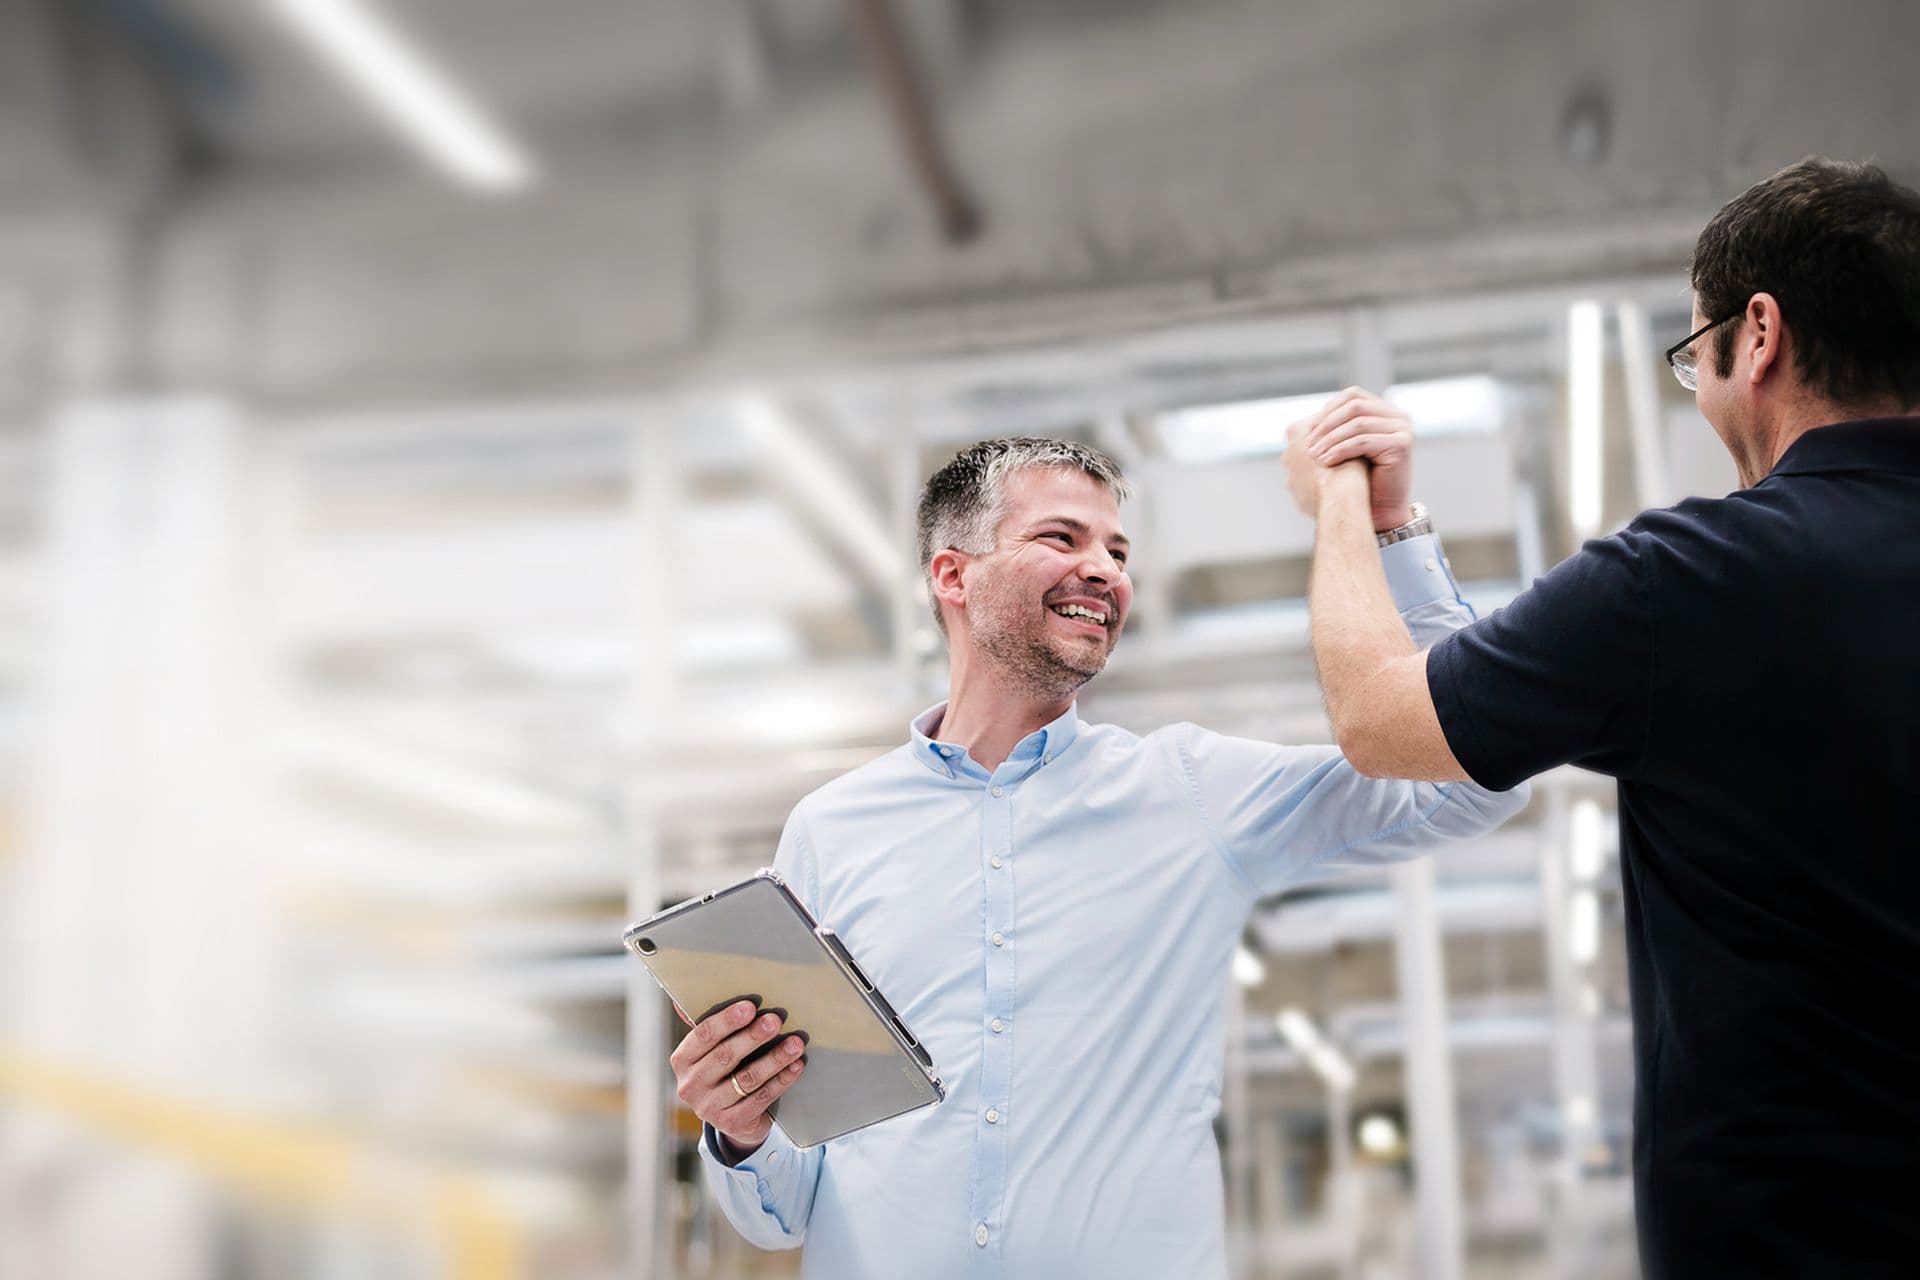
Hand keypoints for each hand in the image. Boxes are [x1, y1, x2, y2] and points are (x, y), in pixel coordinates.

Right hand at [670, 998, 807, 1153]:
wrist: (731, 1117)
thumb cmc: (723, 1071)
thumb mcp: (710, 1051)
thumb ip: (708, 1026)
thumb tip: (689, 993)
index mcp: (682, 1060)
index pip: (703, 1035)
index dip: (727, 1020)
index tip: (750, 1006)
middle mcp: (690, 1085)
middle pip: (725, 1056)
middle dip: (753, 1037)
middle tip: (776, 1021)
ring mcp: (709, 1108)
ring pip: (747, 1079)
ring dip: (775, 1059)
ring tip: (796, 1043)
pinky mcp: (731, 1123)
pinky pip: (761, 1099)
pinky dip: (781, 1081)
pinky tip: (796, 1066)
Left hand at [1291, 387, 1416, 530]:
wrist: (1379, 512)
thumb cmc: (1359, 483)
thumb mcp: (1346, 450)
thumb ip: (1334, 430)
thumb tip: (1305, 421)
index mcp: (1386, 413)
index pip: (1354, 396)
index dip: (1329, 410)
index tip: (1309, 429)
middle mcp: (1399, 417)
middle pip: (1355, 406)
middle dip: (1327, 424)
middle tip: (1307, 444)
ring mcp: (1403, 429)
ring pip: (1358, 423)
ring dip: (1331, 439)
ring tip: (1313, 455)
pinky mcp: (1402, 444)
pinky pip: (1363, 441)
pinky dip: (1341, 450)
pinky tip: (1326, 462)